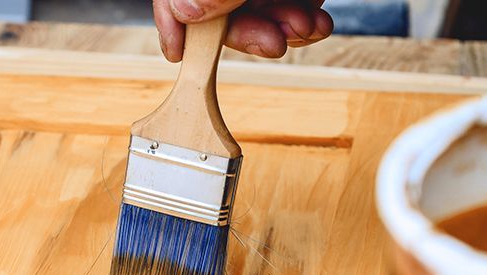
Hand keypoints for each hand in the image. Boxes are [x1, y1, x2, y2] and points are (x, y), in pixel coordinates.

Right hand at [153, 0, 333, 59]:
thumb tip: (184, 11)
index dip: (172, 24)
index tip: (177, 54)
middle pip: (218, 11)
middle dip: (249, 34)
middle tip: (273, 45)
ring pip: (257, 15)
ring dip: (283, 31)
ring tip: (307, 29)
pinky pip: (288, 8)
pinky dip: (303, 21)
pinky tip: (315, 25)